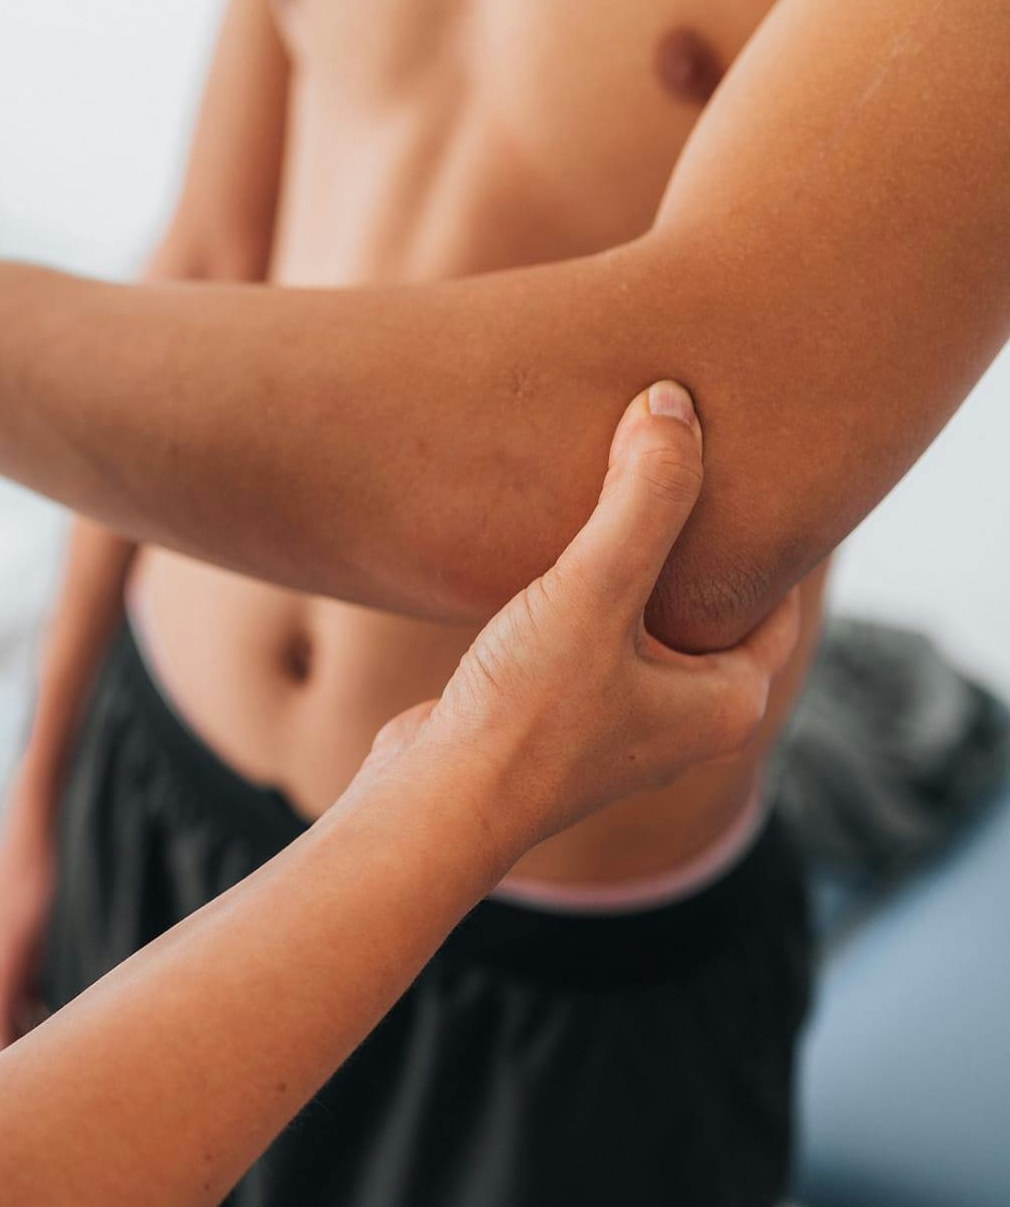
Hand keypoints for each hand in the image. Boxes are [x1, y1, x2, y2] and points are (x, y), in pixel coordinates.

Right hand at [356, 382, 801, 858]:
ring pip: (641, 622)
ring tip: (596, 499)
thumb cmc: (527, 715)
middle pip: (705, 603)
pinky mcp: (557, 723)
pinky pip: (586, 642)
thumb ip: (643, 498)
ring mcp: (618, 726)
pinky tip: (536, 563)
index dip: (750, 525)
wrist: (434, 802)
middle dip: (684, 542)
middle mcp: (683, 721)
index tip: (720, 462)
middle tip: (661, 464)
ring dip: (621, 569)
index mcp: (727, 701)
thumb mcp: (593, 591)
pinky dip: (574, 600)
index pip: (772, 593)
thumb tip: (673, 404)